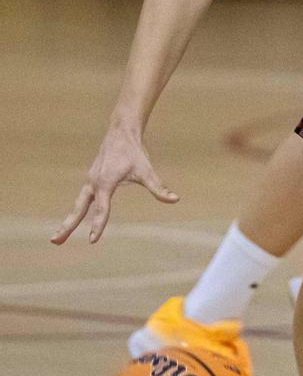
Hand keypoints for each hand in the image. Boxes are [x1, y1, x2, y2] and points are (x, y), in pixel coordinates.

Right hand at [52, 126, 177, 245]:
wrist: (121, 132)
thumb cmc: (134, 152)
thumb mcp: (147, 171)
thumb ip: (158, 187)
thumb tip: (175, 199)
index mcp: (105, 183)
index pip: (101, 208)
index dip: (98, 225)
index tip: (93, 240)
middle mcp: (94, 183)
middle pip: (78, 209)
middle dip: (67, 226)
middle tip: (54, 242)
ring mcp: (90, 181)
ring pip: (77, 205)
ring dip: (68, 222)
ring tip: (57, 240)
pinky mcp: (91, 180)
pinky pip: (82, 200)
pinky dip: (76, 212)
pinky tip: (73, 222)